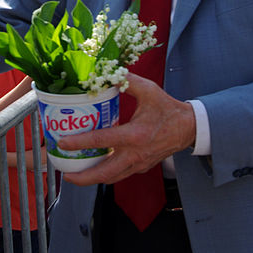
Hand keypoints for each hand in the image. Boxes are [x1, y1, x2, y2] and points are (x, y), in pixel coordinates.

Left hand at [58, 74, 195, 186]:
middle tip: (65, 174)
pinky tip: (95, 168)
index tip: (62, 143)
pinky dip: (106, 174)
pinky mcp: (142, 167)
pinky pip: (120, 175)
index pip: (102, 140)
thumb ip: (128, 80)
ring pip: (111, 178)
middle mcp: (135, 153)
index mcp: (135, 134)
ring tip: (75, 175)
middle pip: (104, 173)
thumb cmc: (168, 109)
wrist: (189, 128)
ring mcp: (139, 163)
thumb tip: (106, 73)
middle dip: (82, 177)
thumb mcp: (149, 90)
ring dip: (92, 179)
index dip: (79, 143)